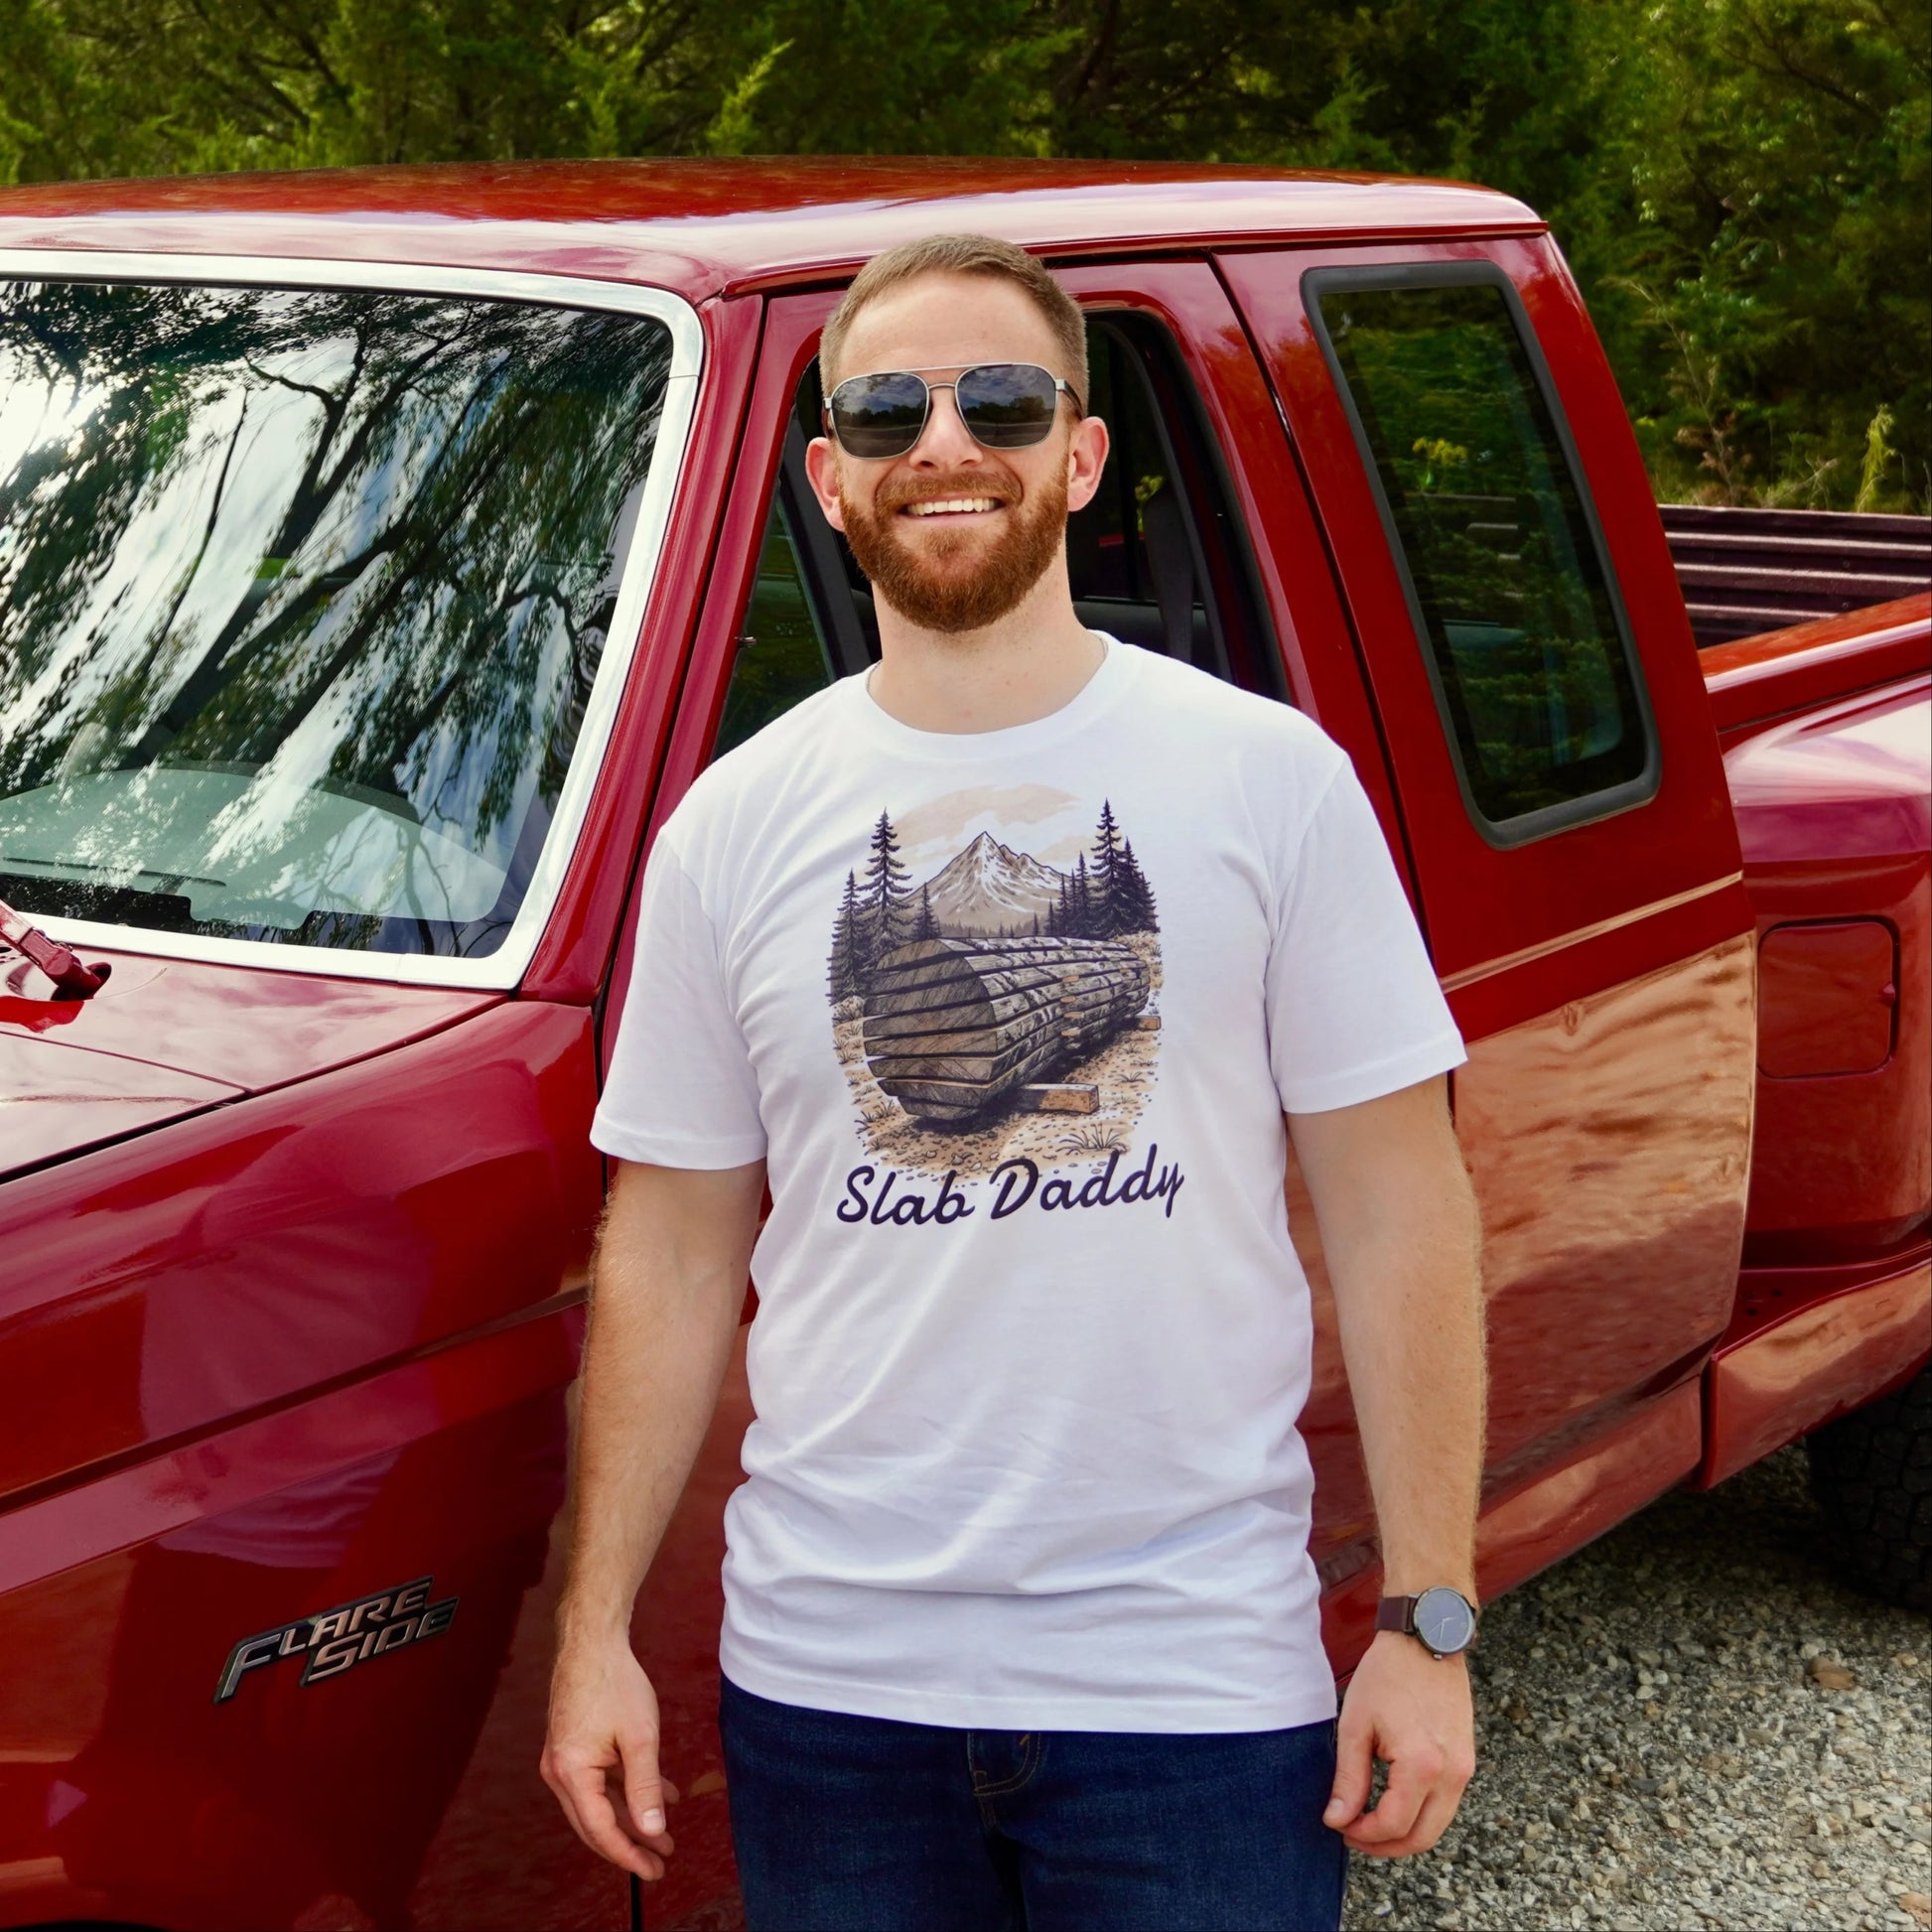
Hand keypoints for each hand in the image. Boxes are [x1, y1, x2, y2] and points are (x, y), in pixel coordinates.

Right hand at [541, 1634, 680, 1880]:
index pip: (601, 1830)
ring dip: (632, 1817)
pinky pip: (600, 1781)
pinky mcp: (572, 1747)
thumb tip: (652, 1830)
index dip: (629, 1854)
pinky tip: (659, 1794)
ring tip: (664, 1834)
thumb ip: (646, 1786)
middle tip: (661, 1859)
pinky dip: (626, 1790)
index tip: (654, 1869)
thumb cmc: (614, 1683)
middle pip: (596, 1823)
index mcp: (571, 1773)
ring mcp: (563, 1760)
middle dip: (631, 1843)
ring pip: (599, 1803)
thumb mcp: (640, 1737)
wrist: (592, 1642)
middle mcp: (559, 1772)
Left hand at [1324, 1629, 1475, 1856]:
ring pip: (1437, 1826)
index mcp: (1421, 1766)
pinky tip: (1393, 1802)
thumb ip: (1348, 1778)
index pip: (1392, 1825)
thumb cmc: (1387, 1675)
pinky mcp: (1467, 1761)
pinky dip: (1421, 1814)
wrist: (1426, 1640)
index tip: (1339, 1826)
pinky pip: (1446, 1805)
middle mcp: (1451, 1774)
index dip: (1363, 1834)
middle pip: (1421, 1838)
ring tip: (1370, 1822)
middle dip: (1385, 1846)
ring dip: (1404, 1834)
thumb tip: (1337, 1819)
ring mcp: (1464, 1769)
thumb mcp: (1356, 1725)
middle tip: (1354, 1835)